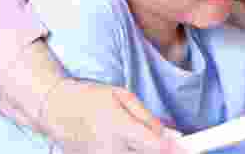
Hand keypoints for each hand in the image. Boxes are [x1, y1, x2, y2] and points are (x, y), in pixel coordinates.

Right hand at [40, 79, 188, 153]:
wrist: (56, 111)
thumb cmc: (89, 98)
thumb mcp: (121, 95)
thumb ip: (147, 117)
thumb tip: (170, 135)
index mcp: (117, 126)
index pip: (154, 146)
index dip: (174, 151)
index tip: (188, 151)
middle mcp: (110, 149)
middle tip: (173, 148)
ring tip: (142, 142)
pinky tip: (128, 148)